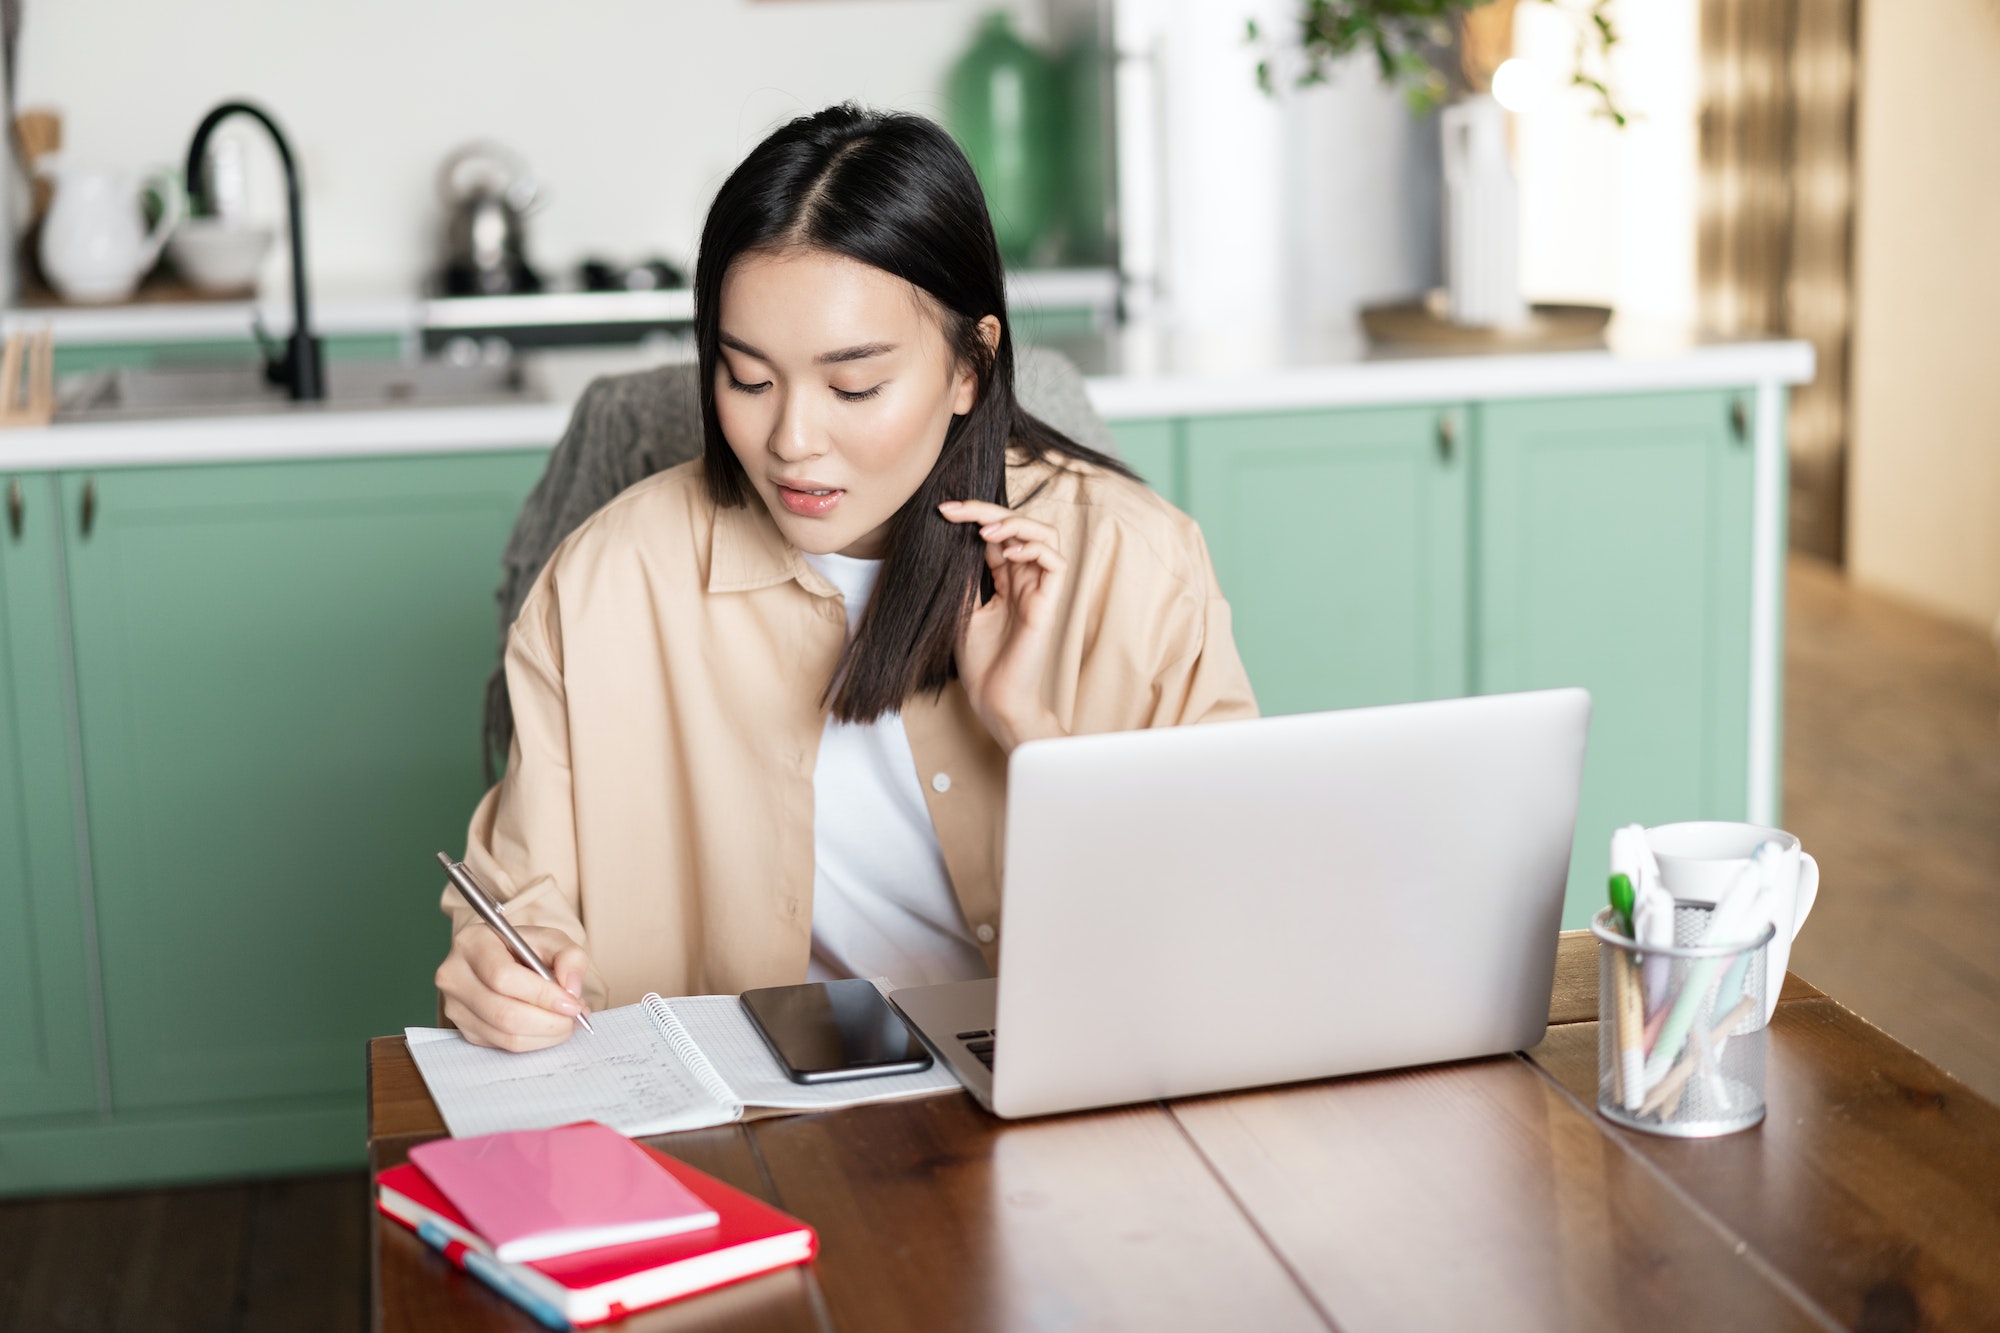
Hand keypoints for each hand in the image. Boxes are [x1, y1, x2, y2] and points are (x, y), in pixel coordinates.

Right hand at [435, 925, 591, 1051]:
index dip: (541, 995)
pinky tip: (549, 1027)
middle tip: (575, 1016)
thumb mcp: (552, 940)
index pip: (503, 977)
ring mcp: (456, 1006)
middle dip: (548, 1021)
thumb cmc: (526, 948)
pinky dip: (535, 1041)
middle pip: (503, 1012)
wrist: (504, 959)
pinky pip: (504, 1045)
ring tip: (567, 1022)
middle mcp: (454, 975)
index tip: (572, 1003)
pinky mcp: (465, 1029)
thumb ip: (570, 957)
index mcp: (472, 943)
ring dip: (546, 1035)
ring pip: (505, 1035)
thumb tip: (571, 989)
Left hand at [939, 498, 1069, 752]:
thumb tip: (955, 540)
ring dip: (1016, 523)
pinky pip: (1056, 563)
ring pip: (1046, 534)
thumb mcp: (962, 610)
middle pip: (1020, 526)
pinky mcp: (1049, 605)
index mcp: (1006, 581)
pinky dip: (1034, 549)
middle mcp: (1025, 580)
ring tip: (986, 530)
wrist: (993, 699)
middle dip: (987, 510)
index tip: (943, 511)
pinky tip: (1007, 554)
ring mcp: (1039, 591)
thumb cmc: (980, 662)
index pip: (996, 535)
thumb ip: (966, 577)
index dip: (974, 517)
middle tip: (955, 509)